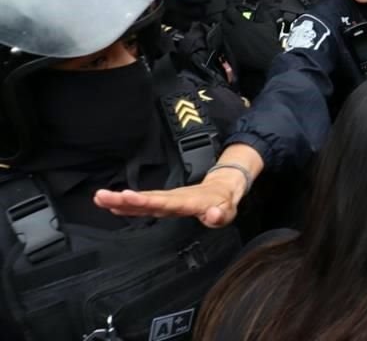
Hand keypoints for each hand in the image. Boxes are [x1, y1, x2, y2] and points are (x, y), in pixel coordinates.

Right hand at [94, 171, 241, 227]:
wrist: (221, 190)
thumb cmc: (223, 203)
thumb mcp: (227, 211)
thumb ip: (221, 215)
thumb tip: (213, 215)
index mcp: (187, 202)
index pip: (164, 202)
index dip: (145, 200)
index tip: (127, 196)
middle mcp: (173, 199)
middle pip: (146, 199)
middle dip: (124, 199)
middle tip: (102, 197)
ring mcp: (167, 200)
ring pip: (142, 200)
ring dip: (121, 200)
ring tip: (99, 198)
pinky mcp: (163, 203)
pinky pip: (144, 203)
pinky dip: (128, 205)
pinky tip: (112, 206)